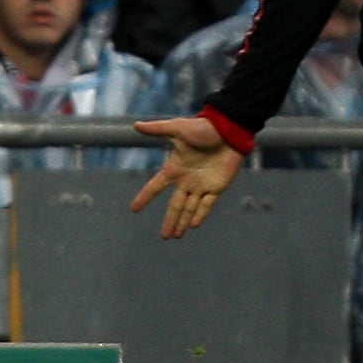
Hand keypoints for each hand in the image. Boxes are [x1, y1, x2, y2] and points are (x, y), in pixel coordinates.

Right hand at [128, 116, 246, 237]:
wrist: (228, 130)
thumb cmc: (202, 128)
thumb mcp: (177, 128)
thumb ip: (157, 129)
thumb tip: (135, 125)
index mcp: (175, 168)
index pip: (155, 186)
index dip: (145, 197)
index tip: (134, 209)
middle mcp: (186, 180)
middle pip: (175, 205)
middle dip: (169, 221)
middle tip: (163, 237)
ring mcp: (202, 185)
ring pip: (190, 209)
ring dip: (182, 222)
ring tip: (175, 236)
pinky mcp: (216, 187)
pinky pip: (206, 205)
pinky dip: (200, 215)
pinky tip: (193, 225)